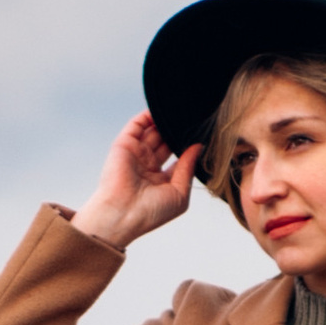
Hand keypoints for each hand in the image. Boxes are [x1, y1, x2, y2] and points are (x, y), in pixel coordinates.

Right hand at [73, 114, 199, 248]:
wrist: (123, 215)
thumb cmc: (151, 212)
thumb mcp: (179, 193)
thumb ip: (188, 168)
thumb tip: (198, 147)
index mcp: (160, 180)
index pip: (177, 157)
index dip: (188, 147)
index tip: (202, 136)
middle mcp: (147, 165)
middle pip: (165, 141)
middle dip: (177, 132)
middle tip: (193, 120)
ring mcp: (135, 154)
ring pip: (152, 131)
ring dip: (165, 121)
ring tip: (181, 112)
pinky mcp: (124, 145)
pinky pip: (137, 125)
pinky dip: (148, 115)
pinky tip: (163, 109)